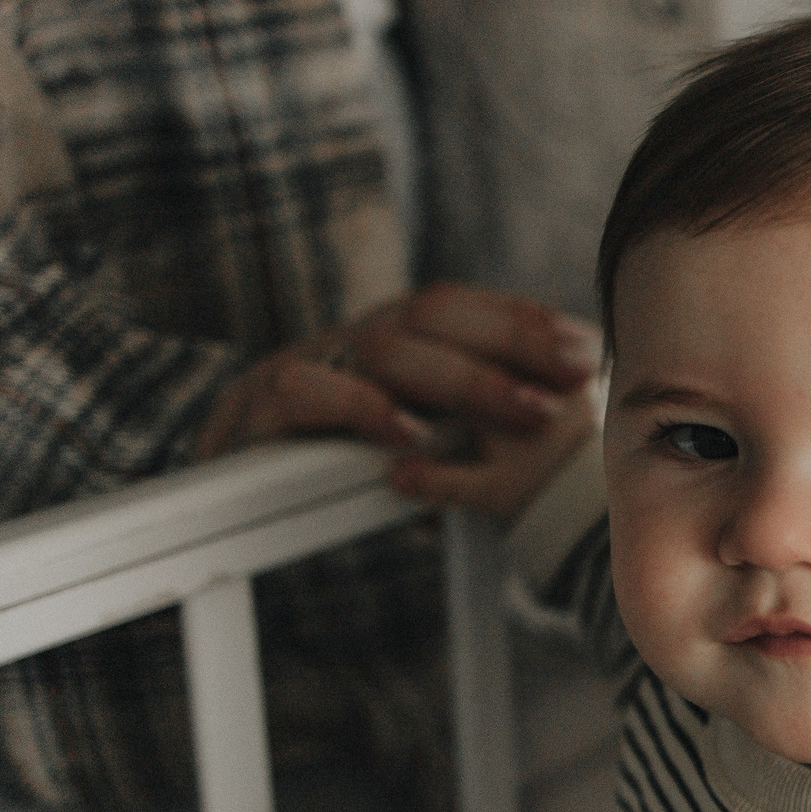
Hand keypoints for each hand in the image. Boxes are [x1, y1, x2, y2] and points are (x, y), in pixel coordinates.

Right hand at [198, 284, 601, 516]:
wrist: (224, 506)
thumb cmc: (345, 478)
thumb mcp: (428, 449)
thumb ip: (476, 427)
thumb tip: (566, 405)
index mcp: (388, 339)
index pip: (458, 305)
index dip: (522, 322)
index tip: (585, 353)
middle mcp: (347, 341)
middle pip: (430, 314)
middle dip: (509, 349)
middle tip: (568, 391)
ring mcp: (303, 366)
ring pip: (384, 347)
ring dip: (465, 381)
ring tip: (523, 414)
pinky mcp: (257, 409)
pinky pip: (307, 390)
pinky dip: (364, 409)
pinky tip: (412, 436)